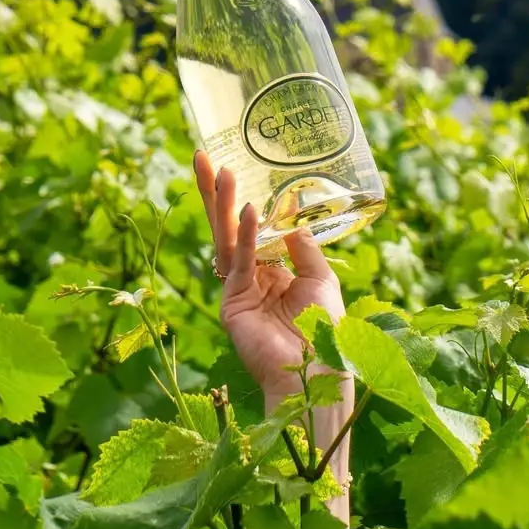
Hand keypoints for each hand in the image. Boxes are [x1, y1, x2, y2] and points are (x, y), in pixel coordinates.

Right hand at [194, 151, 345, 406]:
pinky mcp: (233, 303)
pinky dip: (247, 235)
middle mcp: (250, 276)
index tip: (234, 165)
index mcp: (271, 270)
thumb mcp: (320, 278)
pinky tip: (250, 210)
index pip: (251, 227)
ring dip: (224, 204)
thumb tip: (291, 214)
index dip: (241, 198)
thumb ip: (304, 247)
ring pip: (227, 237)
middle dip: (217, 192)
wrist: (318, 371)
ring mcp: (237, 289)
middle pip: (228, 226)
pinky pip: (241, 261)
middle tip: (204, 157)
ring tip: (220, 170)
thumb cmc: (325, 329)